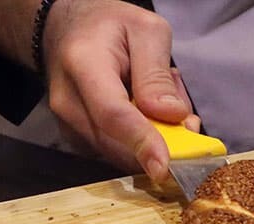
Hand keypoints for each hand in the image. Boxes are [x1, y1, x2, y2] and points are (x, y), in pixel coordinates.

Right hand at [38, 0, 198, 179]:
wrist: (67, 31)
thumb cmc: (108, 27)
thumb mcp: (145, 30)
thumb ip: (157, 73)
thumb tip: (171, 115)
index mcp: (84, 63)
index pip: (112, 113)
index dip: (140, 142)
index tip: (163, 166)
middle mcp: (69, 101)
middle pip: (118, 142)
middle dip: (161, 142)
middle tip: (186, 117)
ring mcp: (68, 125)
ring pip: (121, 153)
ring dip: (152, 139)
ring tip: (160, 102)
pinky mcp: (77, 140)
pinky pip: (117, 153)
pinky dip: (140, 142)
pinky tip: (145, 113)